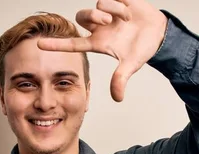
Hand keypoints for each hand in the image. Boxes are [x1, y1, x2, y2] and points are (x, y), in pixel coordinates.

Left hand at [38, 0, 167, 101]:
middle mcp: (99, 27)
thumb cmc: (142, 49)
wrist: (159, 33)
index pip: (73, 44)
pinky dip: (120, 4)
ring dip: (112, 10)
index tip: (38, 45)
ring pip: (97, 5)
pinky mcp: (116, 0)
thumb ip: (121, 79)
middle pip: (81, 17)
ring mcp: (107, 13)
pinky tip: (128, 11)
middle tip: (107, 22)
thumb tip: (117, 98)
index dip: (56, 45)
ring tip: (125, 19)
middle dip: (92, 17)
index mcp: (99, 42)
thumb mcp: (131, 65)